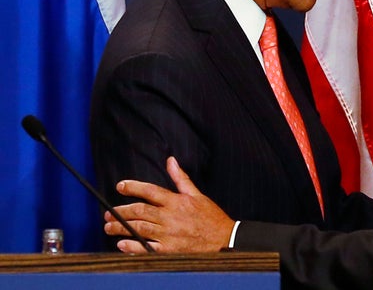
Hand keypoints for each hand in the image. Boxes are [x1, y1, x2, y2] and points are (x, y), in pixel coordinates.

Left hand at [104, 156, 235, 252]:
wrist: (224, 240)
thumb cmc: (211, 217)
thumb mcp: (197, 195)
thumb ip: (181, 179)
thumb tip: (171, 161)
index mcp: (177, 201)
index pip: (150, 190)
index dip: (133, 187)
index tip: (120, 186)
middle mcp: (170, 217)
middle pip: (140, 210)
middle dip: (121, 211)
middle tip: (108, 212)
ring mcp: (169, 234)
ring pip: (139, 228)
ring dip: (121, 227)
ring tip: (109, 227)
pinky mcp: (170, 250)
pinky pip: (146, 248)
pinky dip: (132, 247)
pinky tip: (122, 244)